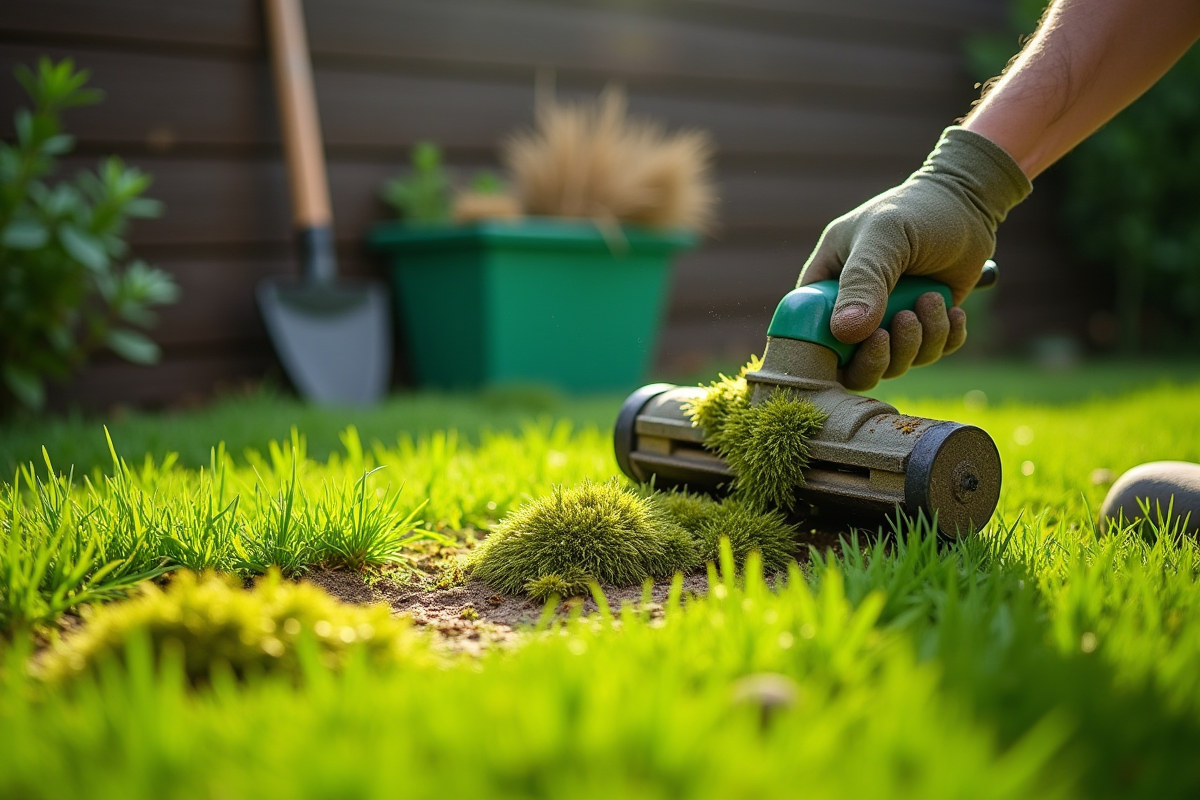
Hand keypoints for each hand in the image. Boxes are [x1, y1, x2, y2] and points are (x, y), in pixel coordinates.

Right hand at [798, 127, 1030, 389]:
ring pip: (894, 364)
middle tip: (902, 322)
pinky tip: (951, 309)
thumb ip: (863, 282)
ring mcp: (889, 324)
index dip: (823, 355)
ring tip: (932, 298)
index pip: (807, 337)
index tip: (853, 345)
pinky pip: (930, 355)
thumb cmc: (915, 212)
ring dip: (919, 340)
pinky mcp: (925, 330)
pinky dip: (944, 338)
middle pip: (852, 367)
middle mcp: (853, 313)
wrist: (967, 205)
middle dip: (880, 356)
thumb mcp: (884, 238)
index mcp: (825, 289)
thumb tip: (845, 331)